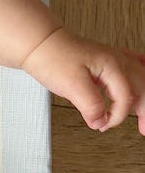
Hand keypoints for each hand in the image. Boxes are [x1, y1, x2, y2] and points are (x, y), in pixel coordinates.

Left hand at [23, 27, 144, 134]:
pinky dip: (141, 76)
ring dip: (144, 97)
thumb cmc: (51, 58)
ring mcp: (112, 59)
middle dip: (144, 110)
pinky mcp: (105, 60)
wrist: (38, 44)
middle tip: (143, 129)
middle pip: (142, 87)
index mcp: (112, 65)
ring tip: (144, 115)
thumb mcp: (70, 85)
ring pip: (140, 78)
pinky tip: (143, 77)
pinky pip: (134, 65)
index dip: (117, 115)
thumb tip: (100, 121)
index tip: (103, 125)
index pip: (126, 97)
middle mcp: (116, 60)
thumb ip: (89, 105)